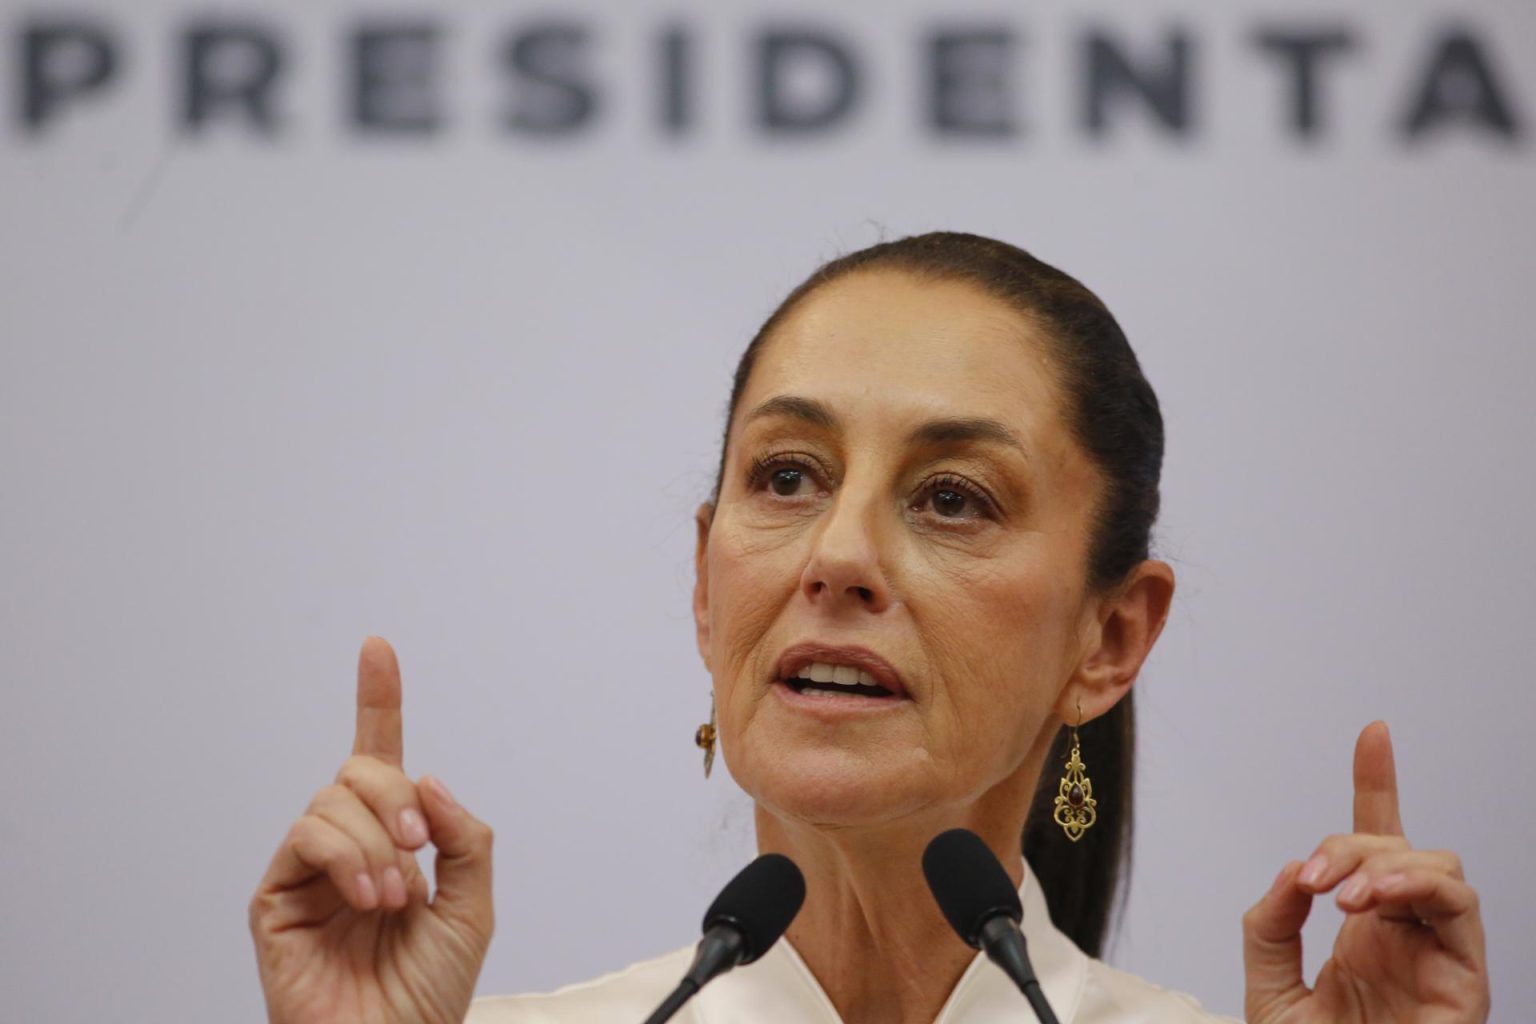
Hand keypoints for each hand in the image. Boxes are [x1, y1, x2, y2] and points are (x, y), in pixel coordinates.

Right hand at [249, 637, 494, 1023]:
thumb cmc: (428, 993)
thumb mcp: (473, 905)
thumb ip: (465, 835)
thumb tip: (427, 776)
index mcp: (394, 842)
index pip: (381, 758)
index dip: (377, 700)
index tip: (377, 648)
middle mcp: (347, 847)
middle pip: (360, 769)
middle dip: (397, 795)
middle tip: (421, 846)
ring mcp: (308, 870)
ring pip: (332, 798)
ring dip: (378, 841)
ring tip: (394, 898)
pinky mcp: (274, 897)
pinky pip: (306, 834)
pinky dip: (347, 856)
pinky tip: (368, 897)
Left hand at [1242, 721, 1488, 1022]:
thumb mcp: (1268, 987)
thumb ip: (1270, 923)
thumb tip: (1294, 875)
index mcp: (1362, 927)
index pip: (1377, 843)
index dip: (1377, 784)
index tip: (1374, 732)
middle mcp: (1404, 933)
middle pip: (1396, 846)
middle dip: (1348, 843)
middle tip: (1308, 883)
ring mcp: (1439, 953)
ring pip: (1437, 864)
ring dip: (1383, 863)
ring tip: (1338, 895)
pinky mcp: (1466, 979)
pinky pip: (1460, 905)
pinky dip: (1414, 887)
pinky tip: (1368, 902)